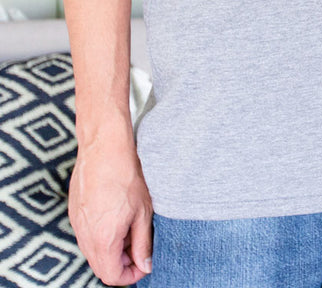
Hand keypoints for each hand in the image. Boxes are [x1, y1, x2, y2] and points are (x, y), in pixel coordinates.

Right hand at [69, 133, 152, 284]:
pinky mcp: (74, 213)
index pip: (112, 276)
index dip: (130, 276)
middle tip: (140, 247)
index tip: (144, 264)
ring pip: (93, 252)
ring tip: (131, 228)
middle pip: (101, 266)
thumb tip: (145, 265)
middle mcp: (85, 237)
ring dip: (112, 250)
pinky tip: (117, 216)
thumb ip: (143, 242)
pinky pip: (86, 235)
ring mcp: (77, 225)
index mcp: (103, 240)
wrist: (104, 149)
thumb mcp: (143, 211)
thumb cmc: (126, 176)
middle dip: (122, 263)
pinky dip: (101, 236)